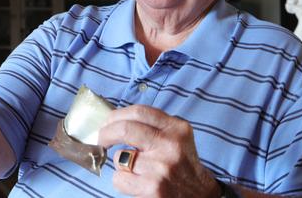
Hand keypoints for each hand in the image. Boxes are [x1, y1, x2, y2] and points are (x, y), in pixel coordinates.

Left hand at [97, 105, 220, 197]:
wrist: (200, 195)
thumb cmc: (181, 165)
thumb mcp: (176, 137)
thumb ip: (153, 126)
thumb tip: (115, 120)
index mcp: (176, 128)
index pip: (139, 111)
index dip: (116, 115)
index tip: (107, 122)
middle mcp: (170, 144)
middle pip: (125, 129)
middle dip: (105, 134)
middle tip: (101, 140)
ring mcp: (161, 166)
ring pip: (120, 158)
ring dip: (121, 165)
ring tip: (136, 171)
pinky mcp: (153, 186)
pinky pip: (120, 178)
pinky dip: (122, 182)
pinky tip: (136, 183)